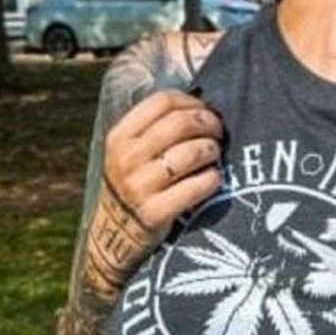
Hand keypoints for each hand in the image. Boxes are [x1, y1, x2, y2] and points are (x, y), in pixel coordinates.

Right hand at [102, 89, 223, 241]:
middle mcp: (126, 158)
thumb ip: (155, 129)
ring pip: (190, 153)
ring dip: (212, 150)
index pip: (162, 102)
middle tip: (219, 132)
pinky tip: (214, 178)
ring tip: (215, 154)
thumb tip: (200, 106)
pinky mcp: (155, 213)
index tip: (206, 110)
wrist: (116, 232)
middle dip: (208, 123)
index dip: (192, 102)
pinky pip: (196, 186)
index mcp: (119, 136)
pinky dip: (212, 178)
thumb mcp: (130, 152)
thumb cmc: (135, 182)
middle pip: (180, 124)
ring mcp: (139, 186)